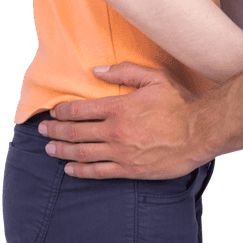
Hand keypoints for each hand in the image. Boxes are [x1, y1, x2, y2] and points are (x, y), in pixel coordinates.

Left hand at [38, 63, 205, 178]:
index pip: (80, 109)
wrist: (200, 131)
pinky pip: (98, 172)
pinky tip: (69, 168)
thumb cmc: (180, 103)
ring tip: (49, 148)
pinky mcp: (129, 169)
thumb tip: (96, 70)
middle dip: (55, 130)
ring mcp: (121, 153)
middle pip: (75, 132)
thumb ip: (124, 72)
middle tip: (42, 130)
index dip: (62, 110)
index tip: (53, 111)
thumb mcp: (155, 78)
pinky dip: (80, 170)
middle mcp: (115, 131)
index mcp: (119, 107)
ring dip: (62, 150)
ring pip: (82, 153)